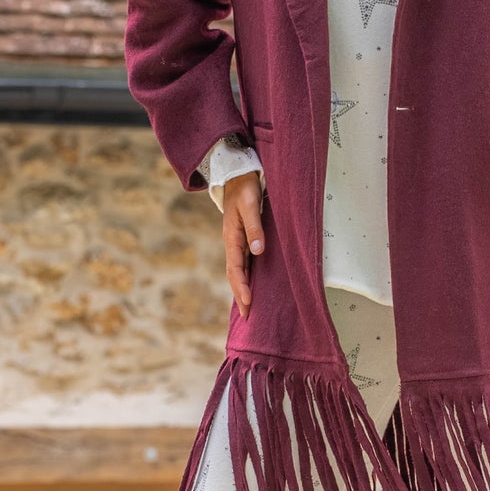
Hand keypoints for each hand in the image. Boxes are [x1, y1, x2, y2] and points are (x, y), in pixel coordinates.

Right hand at [222, 171, 264, 320]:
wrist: (236, 174)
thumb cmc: (244, 187)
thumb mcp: (250, 204)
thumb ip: (254, 227)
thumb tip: (258, 251)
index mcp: (231, 237)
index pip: (235, 267)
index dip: (241, 285)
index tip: (249, 301)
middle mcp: (232, 242)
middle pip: (234, 274)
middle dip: (240, 295)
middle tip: (247, 316)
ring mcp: (237, 241)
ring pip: (238, 270)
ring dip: (242, 289)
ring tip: (249, 308)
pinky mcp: (243, 238)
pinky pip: (244, 262)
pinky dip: (246, 277)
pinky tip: (253, 285)